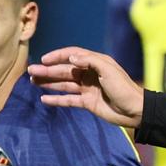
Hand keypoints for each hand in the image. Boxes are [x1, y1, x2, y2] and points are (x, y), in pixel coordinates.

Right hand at [28, 48, 145, 128]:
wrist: (134, 110)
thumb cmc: (123, 87)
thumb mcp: (108, 69)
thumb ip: (89, 60)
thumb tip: (71, 57)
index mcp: (95, 62)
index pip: (72, 55)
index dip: (57, 56)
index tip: (43, 60)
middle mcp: (89, 74)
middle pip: (64, 70)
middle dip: (48, 70)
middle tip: (31, 71)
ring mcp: (87, 88)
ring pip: (64, 84)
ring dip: (49, 82)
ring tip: (32, 81)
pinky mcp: (87, 102)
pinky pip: (69, 100)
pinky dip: (57, 99)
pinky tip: (44, 98)